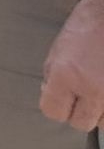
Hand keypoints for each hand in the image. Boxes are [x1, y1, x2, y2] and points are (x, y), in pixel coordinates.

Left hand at [42, 0, 103, 129]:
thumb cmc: (87, 25)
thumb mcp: (58, 48)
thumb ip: (52, 76)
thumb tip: (50, 95)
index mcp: (66, 75)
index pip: (53, 112)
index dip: (55, 106)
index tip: (61, 99)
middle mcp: (93, 88)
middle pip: (81, 123)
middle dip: (79, 112)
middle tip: (83, 96)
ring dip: (101, 111)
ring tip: (99, 89)